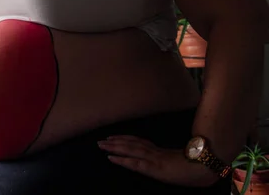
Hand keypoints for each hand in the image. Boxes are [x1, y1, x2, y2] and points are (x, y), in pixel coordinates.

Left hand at [98, 135, 220, 186]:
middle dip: (115, 141)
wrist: (206, 169)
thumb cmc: (197, 167)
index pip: (139, 142)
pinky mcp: (154, 168)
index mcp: (160, 151)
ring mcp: (154, 159)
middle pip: (131, 143)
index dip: (125, 139)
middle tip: (99, 140)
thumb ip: (170, 159)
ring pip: (130, 150)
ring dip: (114, 148)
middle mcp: (155, 152)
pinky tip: (111, 158)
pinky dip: (122, 160)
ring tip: (101, 145)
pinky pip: (135, 163)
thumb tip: (164, 160)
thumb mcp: (180, 163)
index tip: (113, 136)